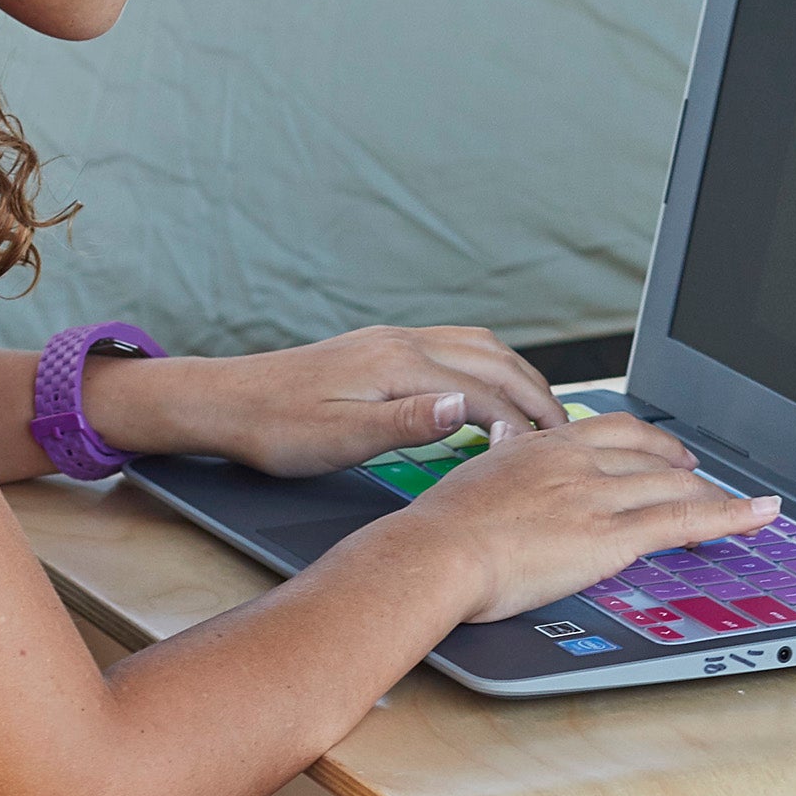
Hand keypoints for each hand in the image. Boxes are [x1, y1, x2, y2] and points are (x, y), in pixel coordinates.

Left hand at [82, 326, 564, 476]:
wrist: (225, 401)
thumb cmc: (274, 428)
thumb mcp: (338, 439)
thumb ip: (408, 423)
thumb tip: (466, 408)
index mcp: (399, 365)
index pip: (485, 392)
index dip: (524, 424)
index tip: (553, 455)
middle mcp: (404, 342)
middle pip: (496, 361)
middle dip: (539, 395)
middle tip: (570, 436)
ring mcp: (394, 340)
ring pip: (482, 347)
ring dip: (521, 376)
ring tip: (545, 414)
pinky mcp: (383, 347)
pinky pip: (459, 345)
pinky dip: (492, 366)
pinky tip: (494, 390)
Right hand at [379, 411, 779, 624]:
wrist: (434, 552)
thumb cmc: (440, 528)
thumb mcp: (474, 475)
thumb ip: (501, 461)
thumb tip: (503, 446)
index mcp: (545, 445)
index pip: (613, 430)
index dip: (649, 440)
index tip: (664, 449)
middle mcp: (579, 461)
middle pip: (652, 455)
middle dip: (685, 467)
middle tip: (705, 479)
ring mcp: (598, 495)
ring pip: (675, 484)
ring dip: (715, 495)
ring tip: (743, 506)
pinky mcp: (611, 535)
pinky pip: (685, 520)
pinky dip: (733, 516)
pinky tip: (761, 514)